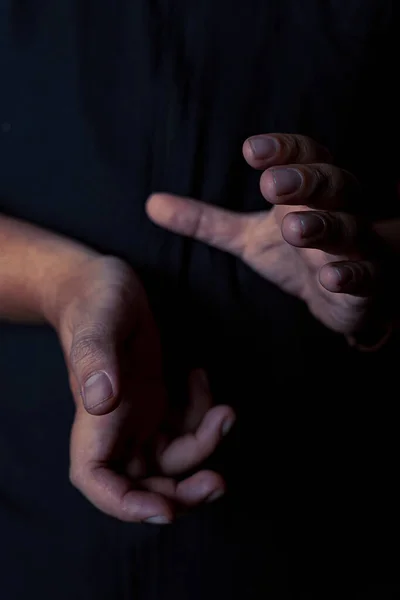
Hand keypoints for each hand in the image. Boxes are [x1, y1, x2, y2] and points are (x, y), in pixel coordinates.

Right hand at [55, 256, 234, 521]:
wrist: (105, 283)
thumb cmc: (93, 298)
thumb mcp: (96, 321)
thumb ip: (95, 359)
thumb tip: (100, 401)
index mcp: (93, 417)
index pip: (96, 479)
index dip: (125, 505)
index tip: (163, 510)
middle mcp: (116, 425)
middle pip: (142, 484)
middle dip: (181, 493)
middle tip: (218, 483)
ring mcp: (138, 415)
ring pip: (172, 458)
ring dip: (204, 445)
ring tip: (226, 413)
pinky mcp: (157, 401)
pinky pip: (185, 425)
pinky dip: (202, 412)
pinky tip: (199, 377)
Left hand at [146, 134, 394, 341]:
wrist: (344, 296)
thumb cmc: (298, 256)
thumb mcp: (247, 237)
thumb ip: (206, 222)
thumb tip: (152, 204)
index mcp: (310, 192)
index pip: (305, 157)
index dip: (283, 150)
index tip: (251, 150)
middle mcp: (338, 211)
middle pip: (332, 183)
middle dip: (305, 181)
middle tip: (271, 185)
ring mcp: (356, 247)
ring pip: (349, 228)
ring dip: (324, 225)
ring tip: (293, 228)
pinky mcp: (366, 283)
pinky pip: (364, 274)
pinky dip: (351, 274)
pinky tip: (331, 278)